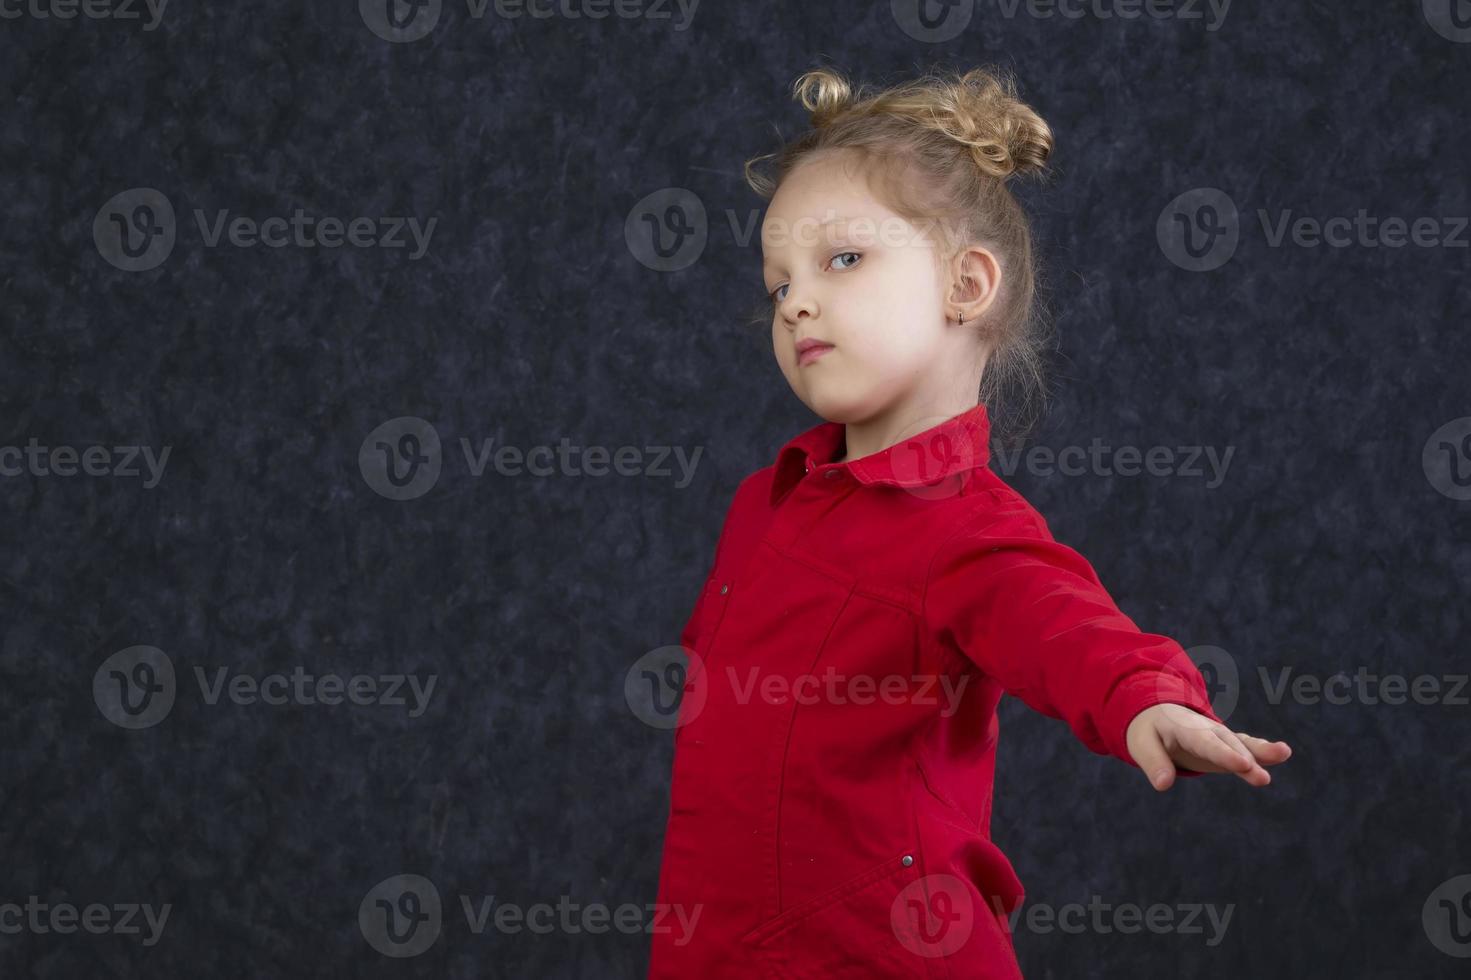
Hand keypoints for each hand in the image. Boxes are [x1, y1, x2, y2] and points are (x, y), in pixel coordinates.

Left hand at [1125, 703, 1291, 791]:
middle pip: (1227, 744)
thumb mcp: (1141, 744)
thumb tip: (1163, 785)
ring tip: (1283, 753)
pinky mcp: (1225, 744)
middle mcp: (1205, 728)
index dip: (1224, 754)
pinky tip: (1281, 752)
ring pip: (1240, 743)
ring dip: (1261, 752)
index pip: (1205, 743)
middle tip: (1262, 778)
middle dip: (1245, 759)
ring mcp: (1218, 735)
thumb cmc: (1148, 731)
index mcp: (1183, 727)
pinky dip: (1261, 748)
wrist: (1157, 714)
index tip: (1242, 764)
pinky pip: (1244, 744)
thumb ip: (1154, 762)